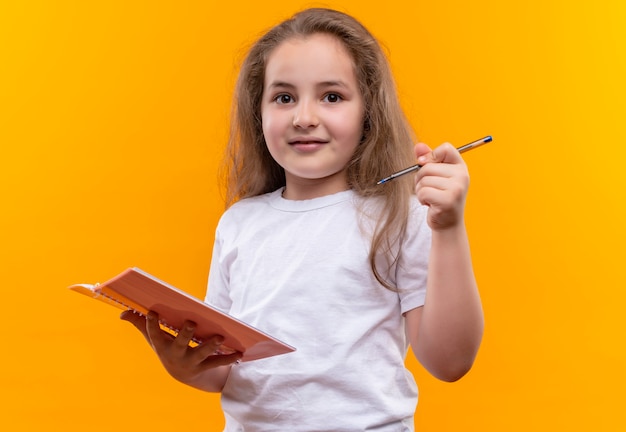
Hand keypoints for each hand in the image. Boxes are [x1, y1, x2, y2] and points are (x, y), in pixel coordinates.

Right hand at [121, 310, 241, 387]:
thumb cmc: (169, 349)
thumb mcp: (155, 339)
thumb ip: (141, 325)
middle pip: (180, 343)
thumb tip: (122, 312)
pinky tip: (240, 353)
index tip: (152, 311)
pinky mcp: (205, 367)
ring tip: (220, 337)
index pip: (155, 334)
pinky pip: (218, 362)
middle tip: (190, 322)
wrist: (184, 375)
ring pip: (201, 354)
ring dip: (211, 345)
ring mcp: (191, 362)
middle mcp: (176, 355)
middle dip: (185, 333)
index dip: (152, 324)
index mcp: (163, 346)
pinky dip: (229, 358)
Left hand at [414, 142, 469, 230]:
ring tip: (431, 198)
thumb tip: (418, 146)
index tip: (426, 165)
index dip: (431, 155)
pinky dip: (422, 199)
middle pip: (428, 166)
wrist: (447, 223)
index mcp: (460, 166)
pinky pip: (423, 192)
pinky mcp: (448, 200)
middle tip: (430, 189)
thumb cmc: (439, 197)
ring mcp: (456, 188)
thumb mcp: (435, 176)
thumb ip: (428, 159)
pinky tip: (431, 204)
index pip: (446, 148)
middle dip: (421, 179)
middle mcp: (462, 175)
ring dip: (421, 190)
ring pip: (424, 180)